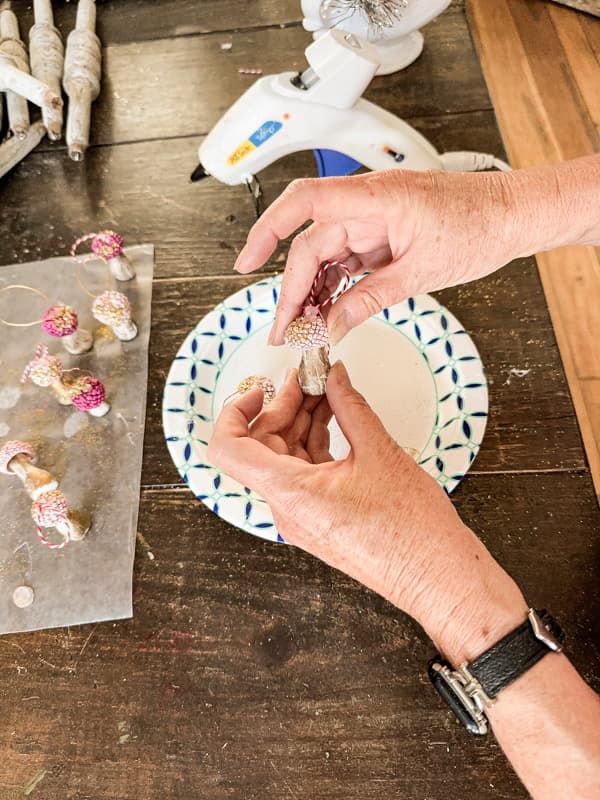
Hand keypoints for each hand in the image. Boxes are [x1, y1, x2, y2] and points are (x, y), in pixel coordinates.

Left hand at [209, 362, 526, 662]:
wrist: (438, 579)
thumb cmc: (413, 530)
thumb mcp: (380, 452)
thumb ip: (350, 405)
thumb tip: (334, 375)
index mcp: (290, 494)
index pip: (229, 449)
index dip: (235, 412)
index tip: (260, 389)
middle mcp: (287, 508)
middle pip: (261, 447)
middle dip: (282, 407)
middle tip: (308, 377)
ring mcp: (303, 516)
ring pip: (284, 458)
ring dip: (301, 422)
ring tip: (326, 391)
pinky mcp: (321, 518)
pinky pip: (304, 473)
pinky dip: (315, 442)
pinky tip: (335, 418)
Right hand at [234, 169, 525, 344]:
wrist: (513, 216)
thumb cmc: (480, 226)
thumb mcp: (421, 273)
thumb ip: (369, 300)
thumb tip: (331, 327)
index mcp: (375, 199)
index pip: (304, 204)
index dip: (267, 230)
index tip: (246, 261)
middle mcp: (367, 206)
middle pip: (311, 246)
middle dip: (292, 291)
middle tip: (285, 331)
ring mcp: (374, 221)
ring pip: (325, 257)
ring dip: (312, 293)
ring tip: (304, 330)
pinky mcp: (382, 237)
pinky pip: (346, 262)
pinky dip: (335, 288)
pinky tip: (327, 313)